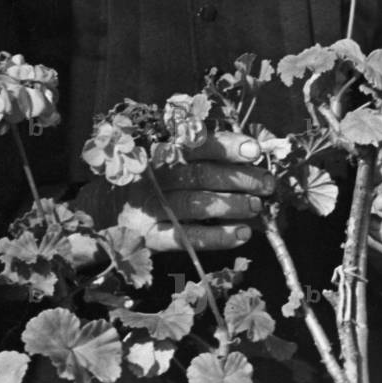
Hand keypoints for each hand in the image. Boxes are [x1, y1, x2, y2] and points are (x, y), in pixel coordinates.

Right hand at [128, 131, 273, 252]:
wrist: (116, 218)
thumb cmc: (161, 186)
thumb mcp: (178, 164)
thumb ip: (210, 158)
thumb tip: (253, 153)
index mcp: (160, 151)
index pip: (196, 145)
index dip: (227, 146)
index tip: (255, 150)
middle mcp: (153, 177)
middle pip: (199, 174)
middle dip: (238, 178)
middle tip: (266, 184)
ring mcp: (149, 207)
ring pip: (194, 204)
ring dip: (231, 205)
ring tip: (256, 206)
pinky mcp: (149, 237)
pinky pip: (186, 237)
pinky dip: (216, 236)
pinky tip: (241, 234)